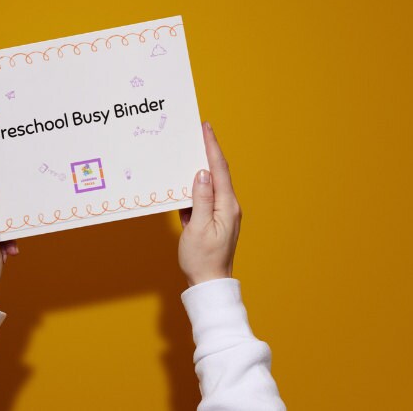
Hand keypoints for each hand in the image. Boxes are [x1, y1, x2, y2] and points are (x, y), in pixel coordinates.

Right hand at [178, 122, 241, 285]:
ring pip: (209, 185)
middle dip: (207, 151)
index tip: (206, 127)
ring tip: (188, 151)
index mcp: (227, 206)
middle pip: (217, 173)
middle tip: (196, 132)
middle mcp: (228, 207)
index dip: (212, 147)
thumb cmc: (203, 259)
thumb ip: (201, 199)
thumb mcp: (198, 228)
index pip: (219, 169)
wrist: (208, 284)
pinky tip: (184, 182)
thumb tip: (201, 173)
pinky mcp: (213, 221)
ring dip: (199, 168)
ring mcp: (221, 214)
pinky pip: (204, 198)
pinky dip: (194, 188)